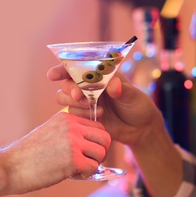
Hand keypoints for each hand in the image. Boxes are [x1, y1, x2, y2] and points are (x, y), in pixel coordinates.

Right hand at [4, 112, 110, 193]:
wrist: (10, 167)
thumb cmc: (28, 154)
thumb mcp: (50, 132)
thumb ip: (69, 132)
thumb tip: (91, 143)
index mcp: (67, 117)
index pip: (97, 126)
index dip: (95, 141)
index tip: (86, 151)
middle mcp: (72, 126)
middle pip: (105, 137)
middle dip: (100, 152)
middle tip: (88, 161)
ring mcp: (73, 141)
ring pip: (102, 153)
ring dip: (93, 164)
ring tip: (78, 169)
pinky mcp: (73, 159)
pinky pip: (94, 167)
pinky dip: (87, 174)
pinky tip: (73, 174)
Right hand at [47, 64, 162, 146]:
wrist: (141, 129)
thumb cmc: (139, 106)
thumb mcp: (134, 96)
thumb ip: (122, 89)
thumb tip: (113, 85)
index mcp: (99, 74)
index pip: (78, 67)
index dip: (63, 68)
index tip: (54, 74)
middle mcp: (89, 86)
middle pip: (67, 83)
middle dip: (69, 88)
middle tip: (79, 96)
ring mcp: (86, 101)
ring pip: (65, 98)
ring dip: (74, 102)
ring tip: (91, 107)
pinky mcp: (85, 116)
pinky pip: (73, 114)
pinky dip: (80, 114)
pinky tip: (97, 116)